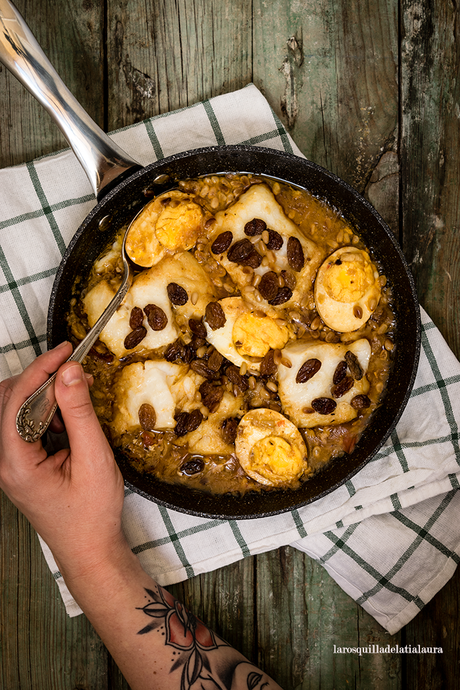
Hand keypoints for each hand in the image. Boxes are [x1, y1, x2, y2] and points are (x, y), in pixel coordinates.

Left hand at [0, 342, 126, 582]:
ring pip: (14, 410)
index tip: (65, 350)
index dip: (41, 369)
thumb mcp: (93, 458)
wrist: (89, 549)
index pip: (17, 400)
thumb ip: (80, 412)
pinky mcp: (21, 464)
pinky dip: (46, 411)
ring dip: (43, 395)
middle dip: (39, 379)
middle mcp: (4, 461)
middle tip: (72, 369)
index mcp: (15, 462)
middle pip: (8, 401)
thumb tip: (69, 372)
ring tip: (76, 393)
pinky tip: (70, 416)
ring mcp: (10, 463)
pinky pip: (24, 425)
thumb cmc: (92, 512)